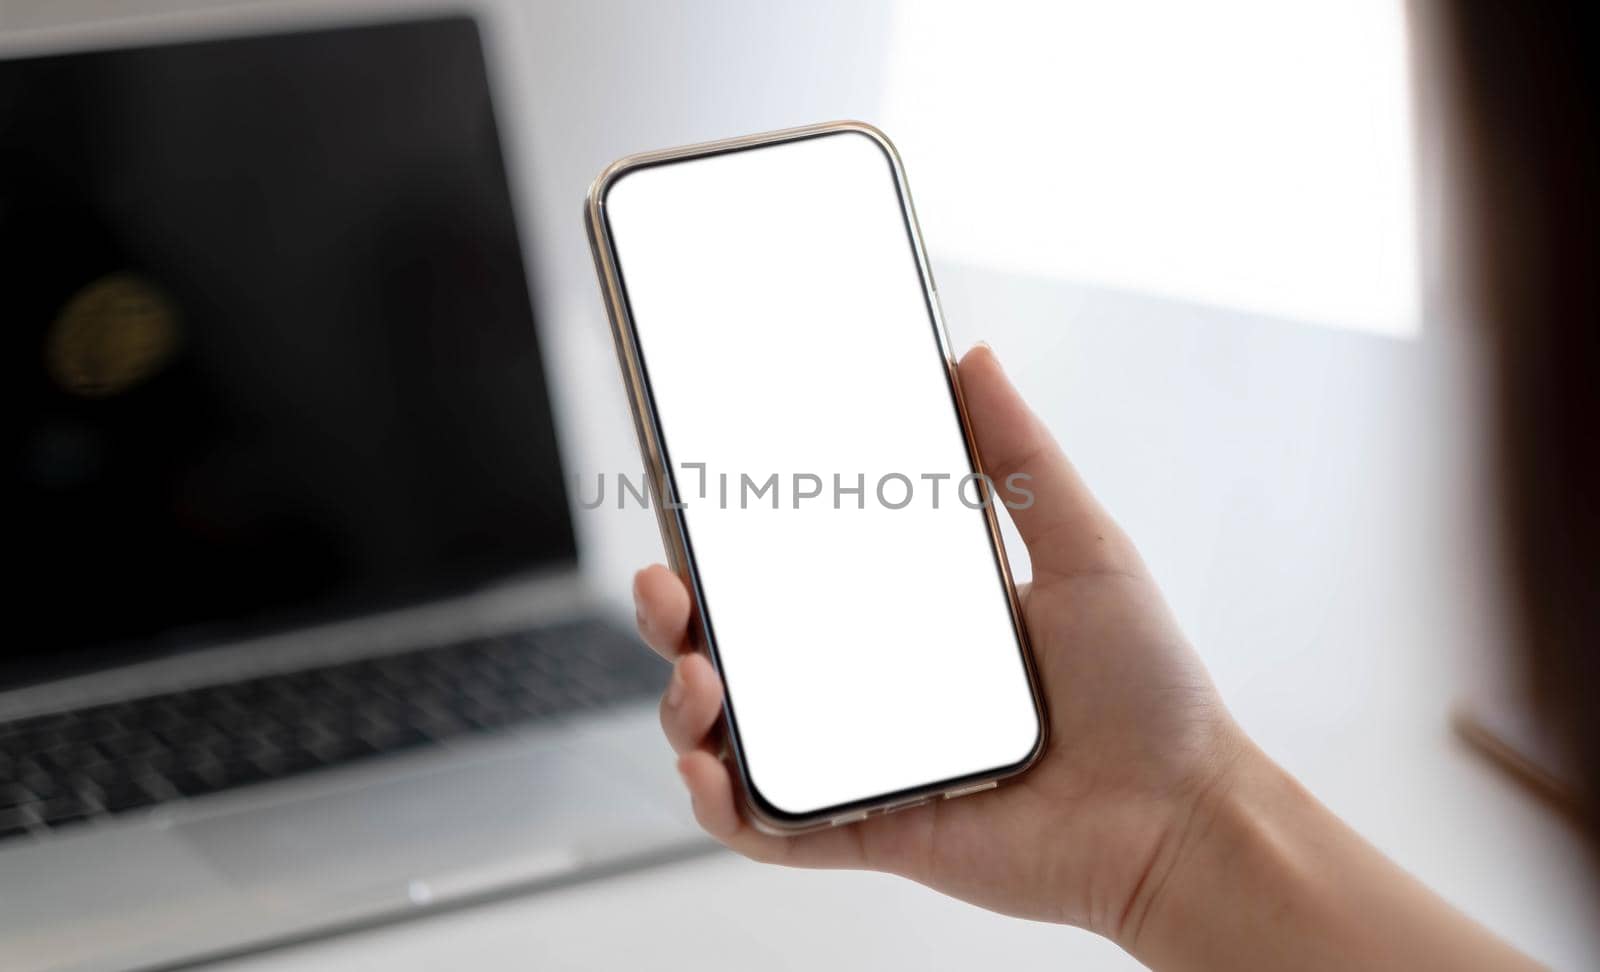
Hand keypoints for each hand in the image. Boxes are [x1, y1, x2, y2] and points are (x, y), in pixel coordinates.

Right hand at [632, 343, 1243, 939]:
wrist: (1183, 816)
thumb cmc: (1148, 690)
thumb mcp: (1085, 547)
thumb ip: (1022, 456)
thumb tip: (973, 357)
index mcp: (909, 614)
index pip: (794, 571)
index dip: (730, 544)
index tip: (690, 502)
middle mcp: (871, 684)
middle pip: (743, 647)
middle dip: (678, 615)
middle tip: (665, 585)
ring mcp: (864, 759)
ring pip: (738, 734)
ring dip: (685, 704)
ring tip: (697, 675)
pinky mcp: (869, 829)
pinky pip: (771, 827)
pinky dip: (722, 806)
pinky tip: (713, 770)